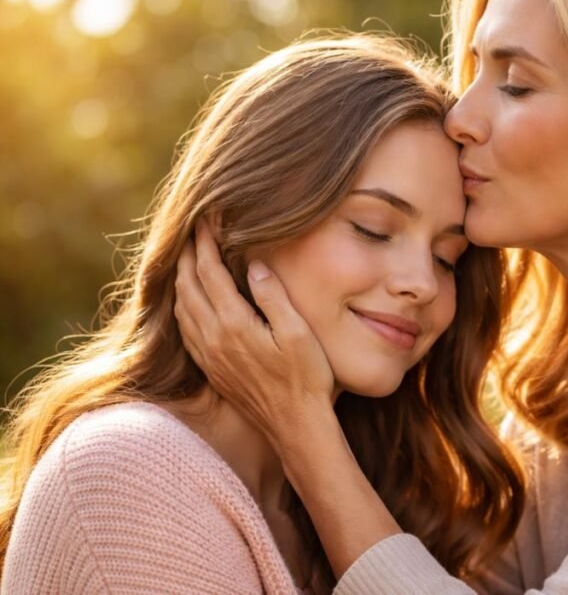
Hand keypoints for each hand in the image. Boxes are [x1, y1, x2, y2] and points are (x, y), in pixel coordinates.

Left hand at [173, 218, 335, 450]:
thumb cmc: (306, 379)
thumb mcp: (298, 333)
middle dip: (189, 254)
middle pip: (187, 285)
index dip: (205, 242)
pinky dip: (183, 305)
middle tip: (194, 231)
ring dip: (182, 278)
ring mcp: (209, 356)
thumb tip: (253, 264)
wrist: (296, 426)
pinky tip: (191, 300)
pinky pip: (186, 329)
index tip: (206, 219)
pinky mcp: (211, 369)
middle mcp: (213, 338)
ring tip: (189, 258)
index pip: (209, 272)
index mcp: (233, 324)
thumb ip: (272, 296)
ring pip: (181, 307)